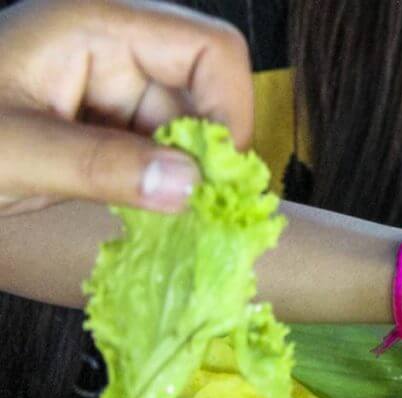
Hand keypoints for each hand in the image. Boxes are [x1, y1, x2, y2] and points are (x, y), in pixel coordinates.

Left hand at [0, 0, 252, 214]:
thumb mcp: (12, 156)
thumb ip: (100, 167)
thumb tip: (192, 188)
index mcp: (93, 27)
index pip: (210, 48)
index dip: (230, 108)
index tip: (215, 174)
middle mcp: (111, 49)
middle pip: (207, 90)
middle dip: (210, 149)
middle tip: (195, 207)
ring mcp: (108, 87)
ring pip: (190, 127)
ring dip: (187, 174)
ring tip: (163, 216)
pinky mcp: (103, 126)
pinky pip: (161, 151)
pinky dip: (165, 184)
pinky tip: (146, 211)